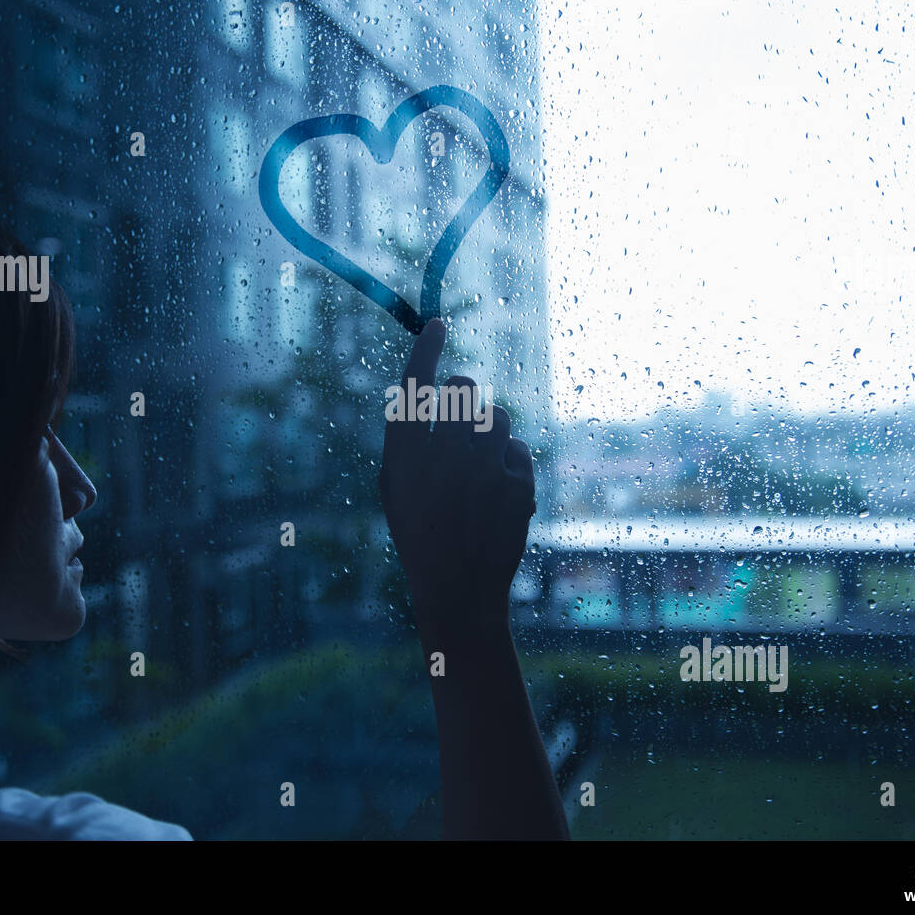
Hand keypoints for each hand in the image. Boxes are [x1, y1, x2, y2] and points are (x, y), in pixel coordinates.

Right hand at [378, 319, 535, 640]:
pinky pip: (518, 450)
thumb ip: (408, 440)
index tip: (438, 325)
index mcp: (406, 455)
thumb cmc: (419, 534)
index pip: (416, 382)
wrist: (459, 590)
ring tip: (477, 464)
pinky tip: (495, 493)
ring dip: (488, 429)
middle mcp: (445, 455)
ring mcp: (486, 469)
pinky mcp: (519, 484)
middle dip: (462, 392)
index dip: (427, 348)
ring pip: (497, 416)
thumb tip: (430, 391)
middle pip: (463, 387)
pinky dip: (509, 464)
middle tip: (459, 413)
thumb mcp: (395, 488)